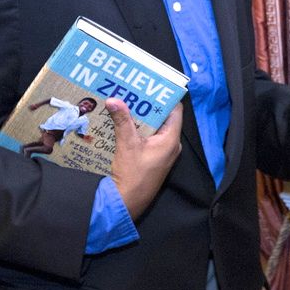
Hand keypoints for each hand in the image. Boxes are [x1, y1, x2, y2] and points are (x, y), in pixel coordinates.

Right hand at [108, 100, 182, 220]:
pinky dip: (138, 130)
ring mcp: (163, 152)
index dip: (164, 97)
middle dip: (148, 105)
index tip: (151, 86)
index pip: (175, 110)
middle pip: (163, 118)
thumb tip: (114, 100)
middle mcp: (171, 145)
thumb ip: (122, 121)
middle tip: (134, 92)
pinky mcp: (154, 158)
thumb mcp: (126, 145)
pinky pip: (149, 138)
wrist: (127, 202)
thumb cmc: (133, 176)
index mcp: (171, 139)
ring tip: (127, 103)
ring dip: (141, 118)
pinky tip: (124, 123)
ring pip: (154, 128)